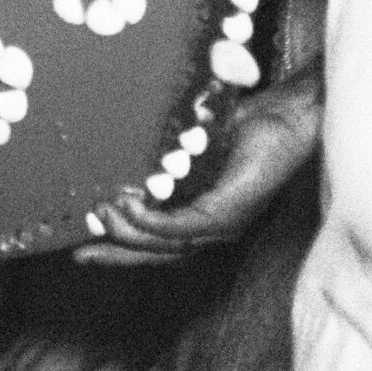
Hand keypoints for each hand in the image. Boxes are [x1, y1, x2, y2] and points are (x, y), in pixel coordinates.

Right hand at [74, 75, 319, 264]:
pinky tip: (130, 208)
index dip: (122, 247)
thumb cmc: (249, 124)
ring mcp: (223, 225)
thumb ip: (169, 154)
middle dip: (117, 254)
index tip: (85, 244)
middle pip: (158, 254)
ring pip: (166, 244)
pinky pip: (182, 226)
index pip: (159, 241)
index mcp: (206, 215)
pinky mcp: (229, 213)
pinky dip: (153, 222)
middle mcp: (215, 229)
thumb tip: (130, 146)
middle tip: (80, 252)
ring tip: (102, 216)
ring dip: (130, 234)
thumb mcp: (197, 141)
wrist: (291, 116)